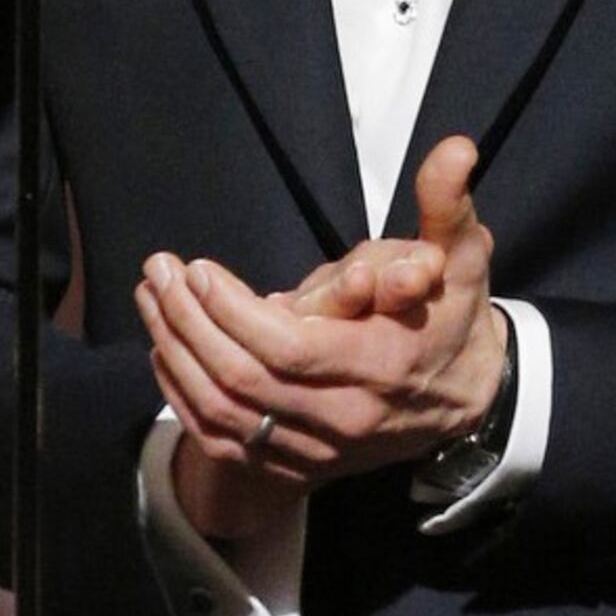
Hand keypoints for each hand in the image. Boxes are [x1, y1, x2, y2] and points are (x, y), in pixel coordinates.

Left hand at [138, 137, 508, 538]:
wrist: (465, 398)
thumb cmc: (451, 313)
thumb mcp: (460, 255)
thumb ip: (446, 204)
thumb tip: (455, 149)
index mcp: (383, 364)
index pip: (288, 350)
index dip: (233, 312)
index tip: (199, 269)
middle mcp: (348, 417)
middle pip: (243, 380)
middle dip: (190, 322)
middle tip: (161, 272)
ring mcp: (320, 449)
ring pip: (224, 412)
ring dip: (175, 353)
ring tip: (151, 296)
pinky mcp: (298, 465)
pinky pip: (222, 439)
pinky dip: (184, 396)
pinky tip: (164, 350)